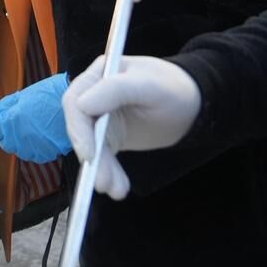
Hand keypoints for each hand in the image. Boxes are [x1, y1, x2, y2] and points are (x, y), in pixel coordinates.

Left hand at [0, 74, 71, 162]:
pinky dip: (37, 149)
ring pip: (20, 151)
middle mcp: (18, 136)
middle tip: (22, 124)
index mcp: (10, 120)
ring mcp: (32, 147)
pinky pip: (35, 155)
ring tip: (35, 129)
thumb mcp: (21, 96)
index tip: (0, 127)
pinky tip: (44, 136)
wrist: (77, 102)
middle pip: (5, 144)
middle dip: (10, 136)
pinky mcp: (46, 154)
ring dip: (24, 143)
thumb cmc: (50, 95)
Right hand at [63, 55, 202, 200]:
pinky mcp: (108, 136)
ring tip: (115, 190)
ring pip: (91, 146)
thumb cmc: (172, 89)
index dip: (79, 129)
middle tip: (101, 181)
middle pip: (80, 127)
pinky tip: (119, 187)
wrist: (190, 106)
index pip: (76, 101)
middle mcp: (94, 95)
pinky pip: (103, 156)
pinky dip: (109, 172)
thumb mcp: (149, 85)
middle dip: (91, 156)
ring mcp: (100, 117)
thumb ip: (116, 90)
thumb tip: (82, 105)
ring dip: (101, 169)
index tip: (89, 155)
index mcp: (99, 75)